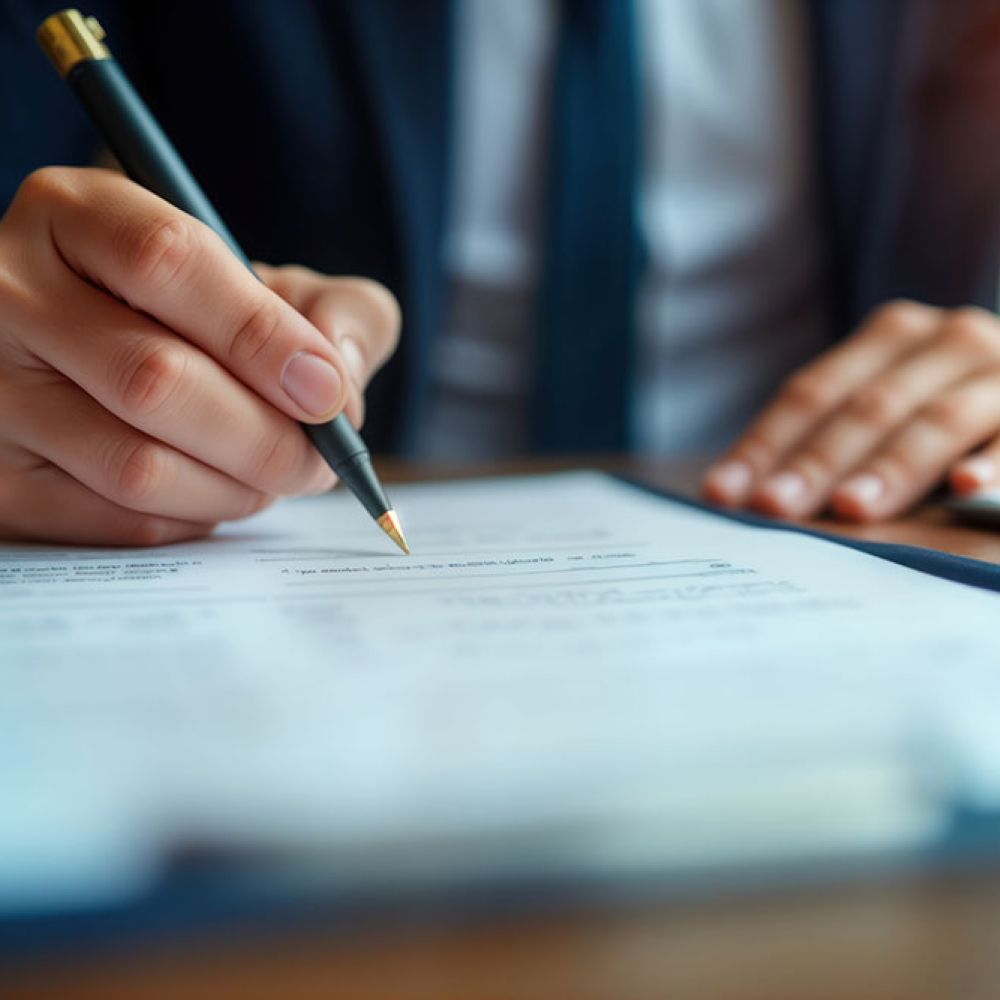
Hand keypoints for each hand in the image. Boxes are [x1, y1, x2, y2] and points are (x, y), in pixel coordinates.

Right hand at [0, 168, 399, 545]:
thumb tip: (339, 383)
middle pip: (154, 379)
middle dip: (266, 438)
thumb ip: (337, 311)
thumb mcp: (274, 285)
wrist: (102, 363)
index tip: (325, 393)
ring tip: (273, 477)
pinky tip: (216, 493)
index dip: (262, 336)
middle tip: (317, 462)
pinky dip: (192, 519)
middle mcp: (10, 293)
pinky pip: (115, 520)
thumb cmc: (204, 324)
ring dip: (235, 489)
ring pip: (135, 464)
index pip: (168, 262)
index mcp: (77, 215)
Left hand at [703, 300, 999, 520]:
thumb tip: (744, 495)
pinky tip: (966, 488)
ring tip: (850, 509)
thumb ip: (831, 438)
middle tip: (775, 508)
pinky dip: (994, 462)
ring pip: (936, 421)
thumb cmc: (944, 406)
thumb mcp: (887, 407)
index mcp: (890, 336)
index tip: (723, 493)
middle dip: (816, 462)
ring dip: (891, 468)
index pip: (812, 393)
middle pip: (866, 408)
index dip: (765, 443)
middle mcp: (945, 340)